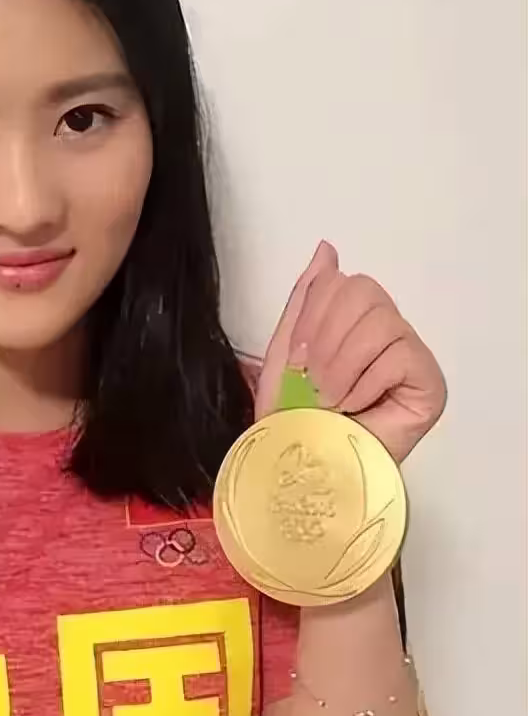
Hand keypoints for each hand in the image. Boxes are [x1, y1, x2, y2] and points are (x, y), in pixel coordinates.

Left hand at [256, 241, 445, 463]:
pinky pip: (397, 355)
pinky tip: (355, 407)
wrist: (305, 465)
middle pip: (360, 292)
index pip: (338, 282)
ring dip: (341, 367)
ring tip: (330, 400)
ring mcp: (409, 355)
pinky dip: (365, 384)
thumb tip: (327, 250)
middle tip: (312, 383)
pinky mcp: (428, 381)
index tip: (296, 361)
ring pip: (378, 322)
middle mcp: (385, 330)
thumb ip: (306, 298)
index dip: (311, 318)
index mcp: (350, 320)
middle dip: (324, 341)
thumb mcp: (286, 350)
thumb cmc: (295, 417)